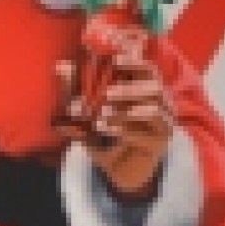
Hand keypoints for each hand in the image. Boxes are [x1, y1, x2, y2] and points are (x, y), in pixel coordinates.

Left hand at [59, 46, 174, 196]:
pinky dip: (125, 130)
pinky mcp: (161, 139)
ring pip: (153, 109)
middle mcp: (159, 98)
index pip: (144, 66)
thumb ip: (75, 89)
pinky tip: (105, 129)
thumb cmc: (104, 132)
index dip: (132, 59)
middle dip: (129, 88)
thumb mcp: (84, 110)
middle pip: (154, 84)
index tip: (114, 59)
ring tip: (101, 114)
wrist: (117, 166)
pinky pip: (146, 133)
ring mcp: (164, 118)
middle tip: (107, 93)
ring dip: (126, 111)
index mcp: (142, 84)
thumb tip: (60, 66)